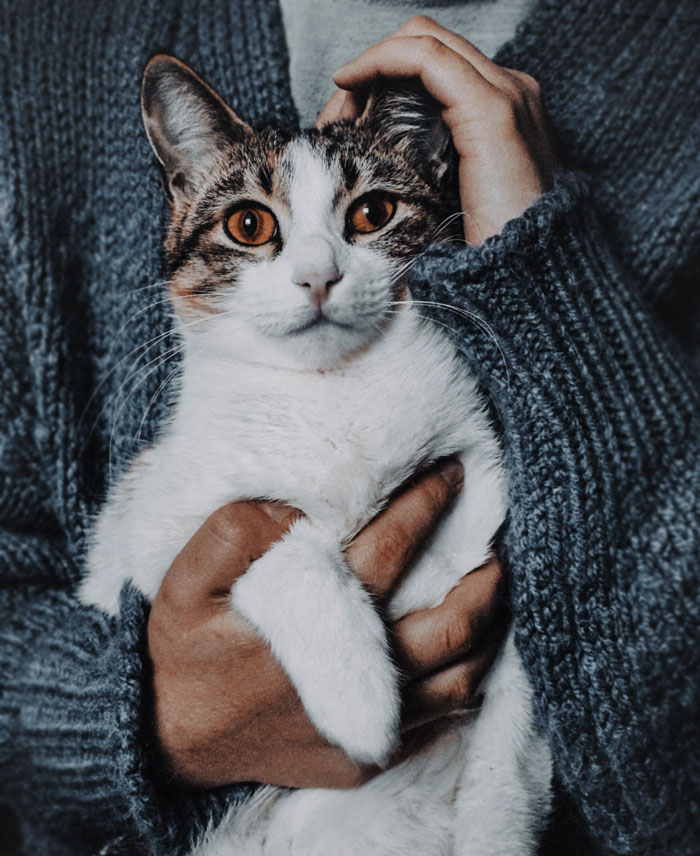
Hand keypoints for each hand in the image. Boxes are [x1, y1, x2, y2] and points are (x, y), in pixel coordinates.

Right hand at [148, 458, 505, 788]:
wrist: (172, 741)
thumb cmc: (186, 654)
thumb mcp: (185, 582)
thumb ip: (236, 532)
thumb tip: (296, 510)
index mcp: (317, 622)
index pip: (391, 549)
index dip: (427, 504)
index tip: (452, 474)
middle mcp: (355, 677)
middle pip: (450, 624)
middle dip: (483, 579)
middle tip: (493, 546)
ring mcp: (366, 725)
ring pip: (458, 677)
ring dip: (484, 630)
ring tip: (488, 594)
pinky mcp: (365, 757)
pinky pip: (437, 720)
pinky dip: (461, 680)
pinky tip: (463, 652)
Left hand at [318, 16, 556, 244]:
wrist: (523, 277)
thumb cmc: (486, 251)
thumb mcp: (450, 203)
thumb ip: (428, 172)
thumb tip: (378, 173)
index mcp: (503, 111)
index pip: (436, 66)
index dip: (387, 76)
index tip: (346, 116)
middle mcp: (510, 91)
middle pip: (428, 44)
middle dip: (376, 66)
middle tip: (337, 107)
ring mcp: (505, 94)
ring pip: (423, 41)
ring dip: (371, 64)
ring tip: (339, 100)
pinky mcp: (491, 109)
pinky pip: (424, 58)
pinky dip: (380, 62)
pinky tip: (349, 84)